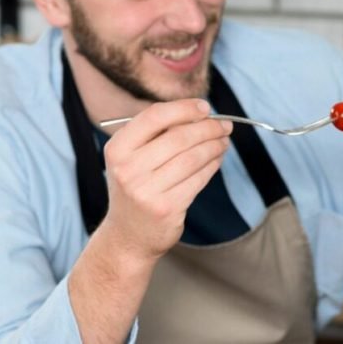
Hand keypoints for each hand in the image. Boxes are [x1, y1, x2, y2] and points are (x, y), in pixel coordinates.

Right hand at [98, 99, 231, 261]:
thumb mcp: (132, 158)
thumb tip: (200, 113)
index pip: (154, 116)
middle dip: (208, 127)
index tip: (205, 107)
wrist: (127, 236)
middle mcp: (127, 169)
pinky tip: (217, 159)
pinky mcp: (166, 207)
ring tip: (224, 141)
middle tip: (225, 125)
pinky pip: (198, 179)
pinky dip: (212, 165)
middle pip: (179, 137)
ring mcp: (146, 191)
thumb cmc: (136, 188)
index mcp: (117, 149)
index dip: (184, 108)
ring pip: (193, 158)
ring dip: (215, 146)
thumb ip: (157, 134)